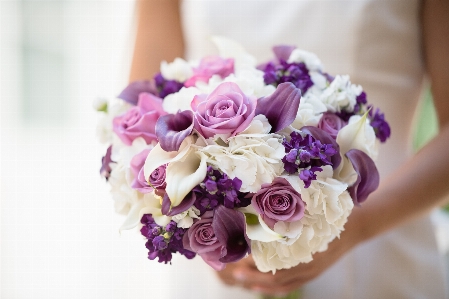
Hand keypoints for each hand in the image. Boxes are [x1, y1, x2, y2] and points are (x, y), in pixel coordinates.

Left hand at [216, 212, 362, 295]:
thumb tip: (264, 201)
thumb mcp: (314, 210)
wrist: (357, 226)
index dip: (256, 259)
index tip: (239, 253)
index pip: (276, 259)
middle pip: (276, 276)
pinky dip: (274, 288)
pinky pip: (291, 285)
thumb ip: (292, 211)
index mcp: (307, 248)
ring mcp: (311, 271)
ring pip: (281, 284)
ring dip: (260, 283)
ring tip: (240, 278)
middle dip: (252, 274)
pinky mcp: (312, 273)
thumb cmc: (333, 214)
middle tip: (233, 270)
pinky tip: (258, 286)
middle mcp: (308, 264)